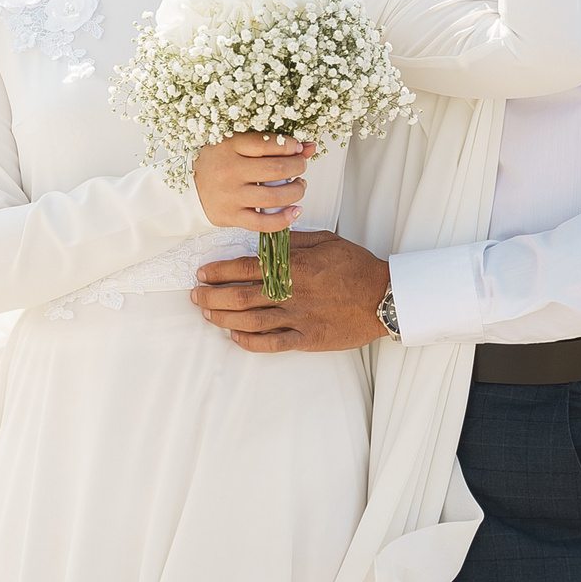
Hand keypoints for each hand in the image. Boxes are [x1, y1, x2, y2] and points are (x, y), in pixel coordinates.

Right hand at [191, 133, 312, 231]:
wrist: (187, 190)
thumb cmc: (216, 164)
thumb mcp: (236, 145)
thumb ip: (271, 143)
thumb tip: (308, 146)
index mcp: (229, 146)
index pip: (267, 143)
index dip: (290, 145)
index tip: (297, 147)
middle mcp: (230, 171)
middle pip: (276, 169)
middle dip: (298, 167)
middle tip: (300, 166)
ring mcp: (231, 196)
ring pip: (275, 197)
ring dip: (296, 191)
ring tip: (298, 186)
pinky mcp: (232, 217)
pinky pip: (264, 223)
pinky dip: (285, 219)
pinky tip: (294, 211)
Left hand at [191, 230, 390, 352]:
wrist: (384, 297)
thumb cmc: (355, 266)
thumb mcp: (325, 240)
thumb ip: (292, 240)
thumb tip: (265, 237)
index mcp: (294, 266)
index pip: (246, 268)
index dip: (219, 271)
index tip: (203, 272)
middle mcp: (292, 293)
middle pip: (241, 296)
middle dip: (213, 296)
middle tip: (196, 295)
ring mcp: (299, 319)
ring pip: (251, 321)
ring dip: (224, 318)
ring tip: (208, 313)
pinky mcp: (308, 339)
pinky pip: (272, 344)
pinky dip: (249, 341)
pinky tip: (235, 336)